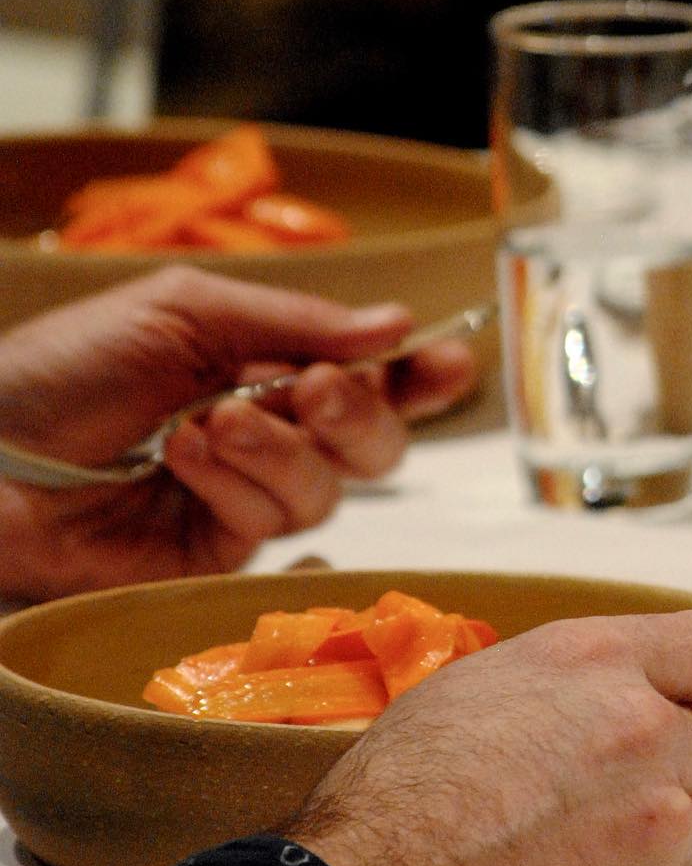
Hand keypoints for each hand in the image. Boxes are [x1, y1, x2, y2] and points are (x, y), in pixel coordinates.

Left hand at [0, 265, 477, 598]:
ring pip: (328, 489)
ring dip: (279, 448)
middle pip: (375, 442)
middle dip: (361, 413)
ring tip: (209, 422)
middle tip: (317, 389)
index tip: (451, 362)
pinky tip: (183, 458)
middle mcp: (269, 433)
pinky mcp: (216, 553)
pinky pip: (270, 524)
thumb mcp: (183, 312)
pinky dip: (236, 484)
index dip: (418, 374)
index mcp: (266, 365)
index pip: (368, 373)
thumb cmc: (65, 367)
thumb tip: (395, 326)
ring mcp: (244, 497)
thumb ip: (293, 322)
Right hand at [288, 610, 691, 865]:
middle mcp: (644, 731)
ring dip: (641, 840)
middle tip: (595, 798)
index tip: (675, 706)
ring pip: (684, 828)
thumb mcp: (476, 686)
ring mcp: (657, 822)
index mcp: (597, 662)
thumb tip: (599, 700)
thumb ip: (568, 686)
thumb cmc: (397, 793)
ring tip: (552, 857)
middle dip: (667, 771)